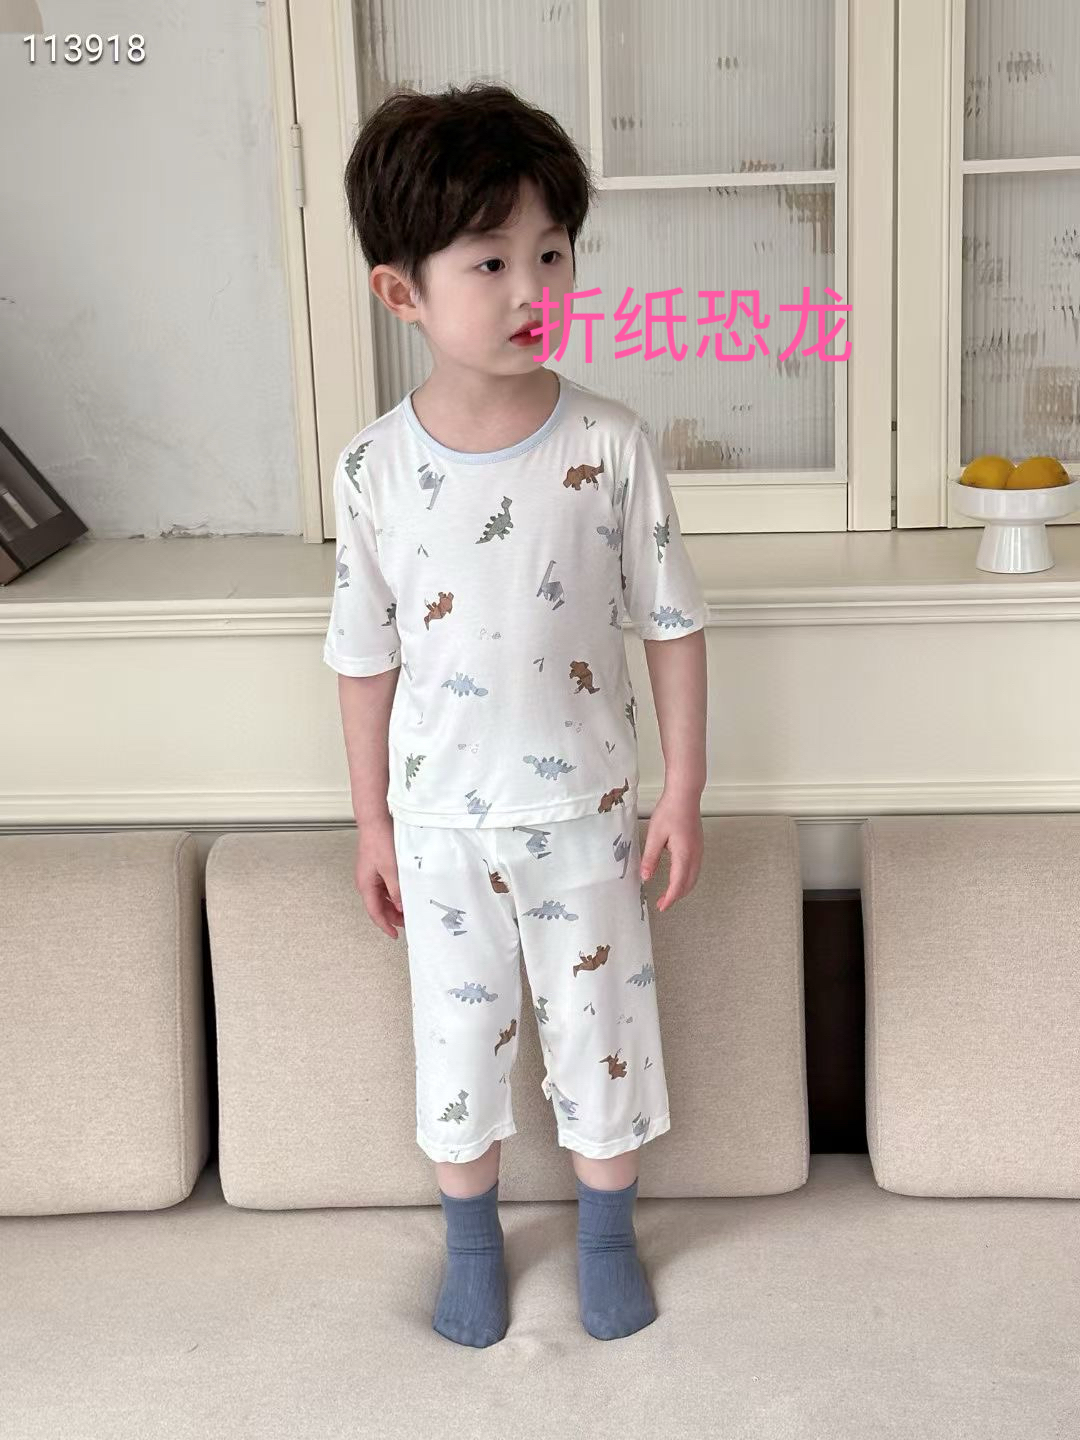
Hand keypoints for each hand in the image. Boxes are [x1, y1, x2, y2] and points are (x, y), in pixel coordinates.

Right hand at [354, 814, 404, 938]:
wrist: (375, 821)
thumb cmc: (379, 841)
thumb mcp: (392, 869)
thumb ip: (396, 890)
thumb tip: (401, 907)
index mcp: (365, 885)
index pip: (375, 913)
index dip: (385, 926)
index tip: (394, 935)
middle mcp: (365, 882)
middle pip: (378, 906)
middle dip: (392, 916)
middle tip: (407, 922)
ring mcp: (370, 875)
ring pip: (382, 897)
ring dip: (394, 905)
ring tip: (408, 908)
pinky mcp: (376, 868)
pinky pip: (384, 887)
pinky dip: (394, 893)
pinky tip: (404, 893)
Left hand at [639, 788, 702, 911]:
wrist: (684, 795)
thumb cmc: (670, 811)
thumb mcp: (654, 835)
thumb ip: (650, 858)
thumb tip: (645, 876)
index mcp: (684, 854)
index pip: (678, 884)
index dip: (670, 898)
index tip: (661, 906)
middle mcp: (695, 855)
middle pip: (689, 884)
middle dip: (676, 896)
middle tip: (663, 902)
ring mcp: (699, 851)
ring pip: (694, 877)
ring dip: (683, 888)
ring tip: (669, 893)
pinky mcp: (698, 846)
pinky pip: (695, 869)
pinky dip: (687, 879)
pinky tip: (678, 877)